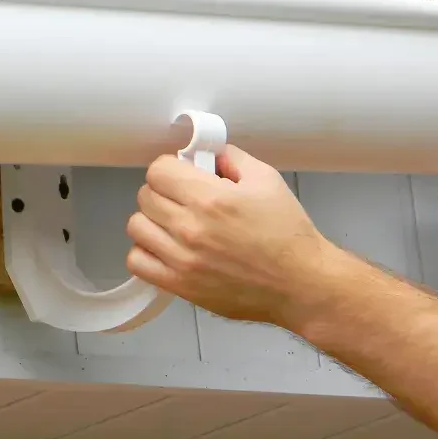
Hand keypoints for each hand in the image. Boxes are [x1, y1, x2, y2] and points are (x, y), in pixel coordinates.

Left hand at [125, 145, 335, 327]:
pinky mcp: (180, 285)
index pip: (158, 170)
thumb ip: (231, 159)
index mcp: (211, 198)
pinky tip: (166, 248)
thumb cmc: (287, 235)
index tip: (181, 174)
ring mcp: (182, 259)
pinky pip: (137, 262)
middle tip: (182, 198)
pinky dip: (146, 252)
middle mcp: (190, 228)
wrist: (300, 284)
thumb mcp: (266, 180)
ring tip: (173, 223)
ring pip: (137, 226)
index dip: (170, 168)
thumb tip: (205, 153)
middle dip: (163, 191)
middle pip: (145, 196)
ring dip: (152, 220)